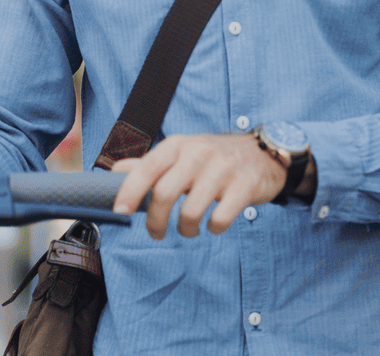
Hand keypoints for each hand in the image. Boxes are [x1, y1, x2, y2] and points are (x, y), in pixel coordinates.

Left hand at [110, 134, 289, 238]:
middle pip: (165, 193)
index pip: (148, 167)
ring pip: (191, 211)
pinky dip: (214, 228)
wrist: (265, 152)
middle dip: (155, 222)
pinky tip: (214, 223)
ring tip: (190, 229)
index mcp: (180, 145)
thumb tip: (114, 172)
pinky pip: (220, 218)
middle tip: (157, 233)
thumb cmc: (215, 158)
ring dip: (186, 229)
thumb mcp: (183, 153)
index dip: (129, 190)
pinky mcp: (246, 185)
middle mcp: (200, 153)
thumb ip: (150, 164)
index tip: (119, 212)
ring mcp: (225, 168)